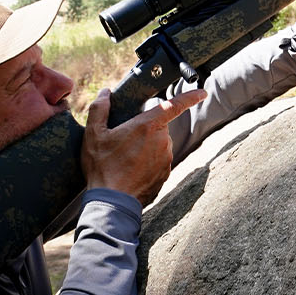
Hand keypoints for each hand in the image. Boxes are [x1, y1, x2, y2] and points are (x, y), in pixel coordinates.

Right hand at [81, 86, 207, 204]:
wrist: (112, 202)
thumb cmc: (103, 166)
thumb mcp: (93, 134)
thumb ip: (100, 109)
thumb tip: (105, 93)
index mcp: (147, 126)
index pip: (175, 105)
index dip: (191, 97)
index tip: (202, 92)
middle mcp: (162, 141)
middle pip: (159, 126)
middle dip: (145, 128)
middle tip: (124, 140)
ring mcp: (166, 159)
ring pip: (159, 144)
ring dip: (146, 146)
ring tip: (125, 159)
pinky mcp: (165, 175)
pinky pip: (158, 161)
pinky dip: (147, 163)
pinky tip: (131, 170)